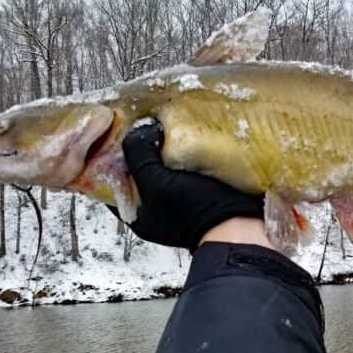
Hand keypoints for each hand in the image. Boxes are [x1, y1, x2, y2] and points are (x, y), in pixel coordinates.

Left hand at [113, 119, 264, 251]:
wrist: (240, 225)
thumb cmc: (194, 209)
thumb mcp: (157, 181)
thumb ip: (140, 154)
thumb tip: (140, 128)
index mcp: (136, 214)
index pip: (113, 182)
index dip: (113, 157)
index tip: (120, 133)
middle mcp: (155, 211)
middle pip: (140, 174)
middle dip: (143, 152)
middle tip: (146, 128)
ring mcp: (179, 206)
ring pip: (164, 172)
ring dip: (167, 153)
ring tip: (168, 130)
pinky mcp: (201, 197)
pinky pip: (186, 173)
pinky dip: (185, 158)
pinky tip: (189, 142)